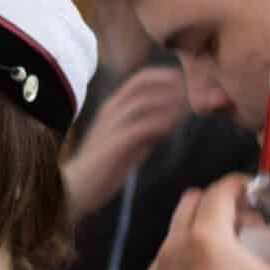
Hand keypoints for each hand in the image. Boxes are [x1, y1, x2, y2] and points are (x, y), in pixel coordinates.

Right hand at [62, 64, 190, 215]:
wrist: (75, 191)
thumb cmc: (102, 169)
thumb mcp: (130, 145)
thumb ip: (147, 131)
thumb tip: (171, 120)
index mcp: (113, 108)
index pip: (140, 79)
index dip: (165, 77)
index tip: (187, 84)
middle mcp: (110, 111)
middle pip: (142, 82)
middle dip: (171, 84)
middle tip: (194, 92)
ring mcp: (111, 125)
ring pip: (144, 101)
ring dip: (169, 103)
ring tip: (188, 109)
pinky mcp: (115, 143)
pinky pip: (142, 126)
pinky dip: (160, 123)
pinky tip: (172, 127)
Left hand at [142, 175, 269, 269]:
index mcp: (205, 239)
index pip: (219, 191)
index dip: (239, 185)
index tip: (256, 194)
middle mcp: (172, 250)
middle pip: (190, 204)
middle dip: (217, 205)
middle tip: (245, 224)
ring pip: (174, 237)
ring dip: (197, 233)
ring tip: (227, 256)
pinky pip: (164, 268)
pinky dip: (183, 265)